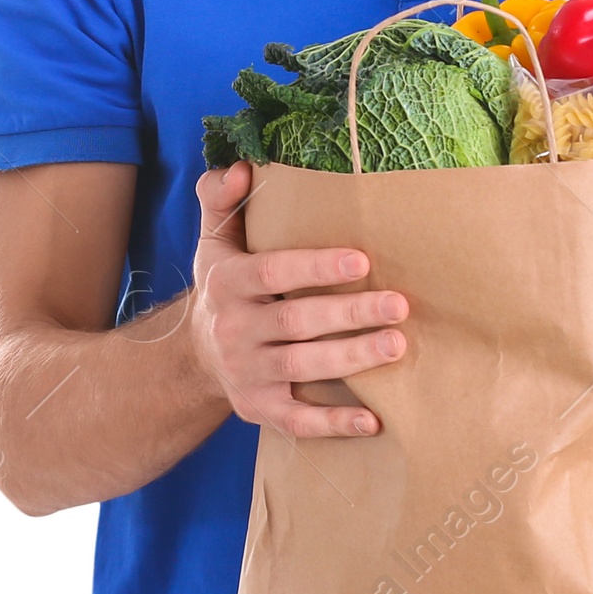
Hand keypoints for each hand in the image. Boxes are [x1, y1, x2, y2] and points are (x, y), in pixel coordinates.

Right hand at [190, 161, 408, 438]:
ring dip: (352, 358)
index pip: (272, 273)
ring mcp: (247, 374)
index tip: (361, 260)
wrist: (193, 358)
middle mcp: (235, 330)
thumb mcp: (213, 242)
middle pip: (297, 322)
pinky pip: (298, 421)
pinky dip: (334, 424)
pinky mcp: (260, 410)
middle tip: (400, 304)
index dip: (315, 268)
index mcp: (228, 284)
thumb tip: (242, 168)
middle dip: (350, 313)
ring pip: (303, 367)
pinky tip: (373, 420)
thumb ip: (221, 200)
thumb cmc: (223, 287)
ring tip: (397, 344)